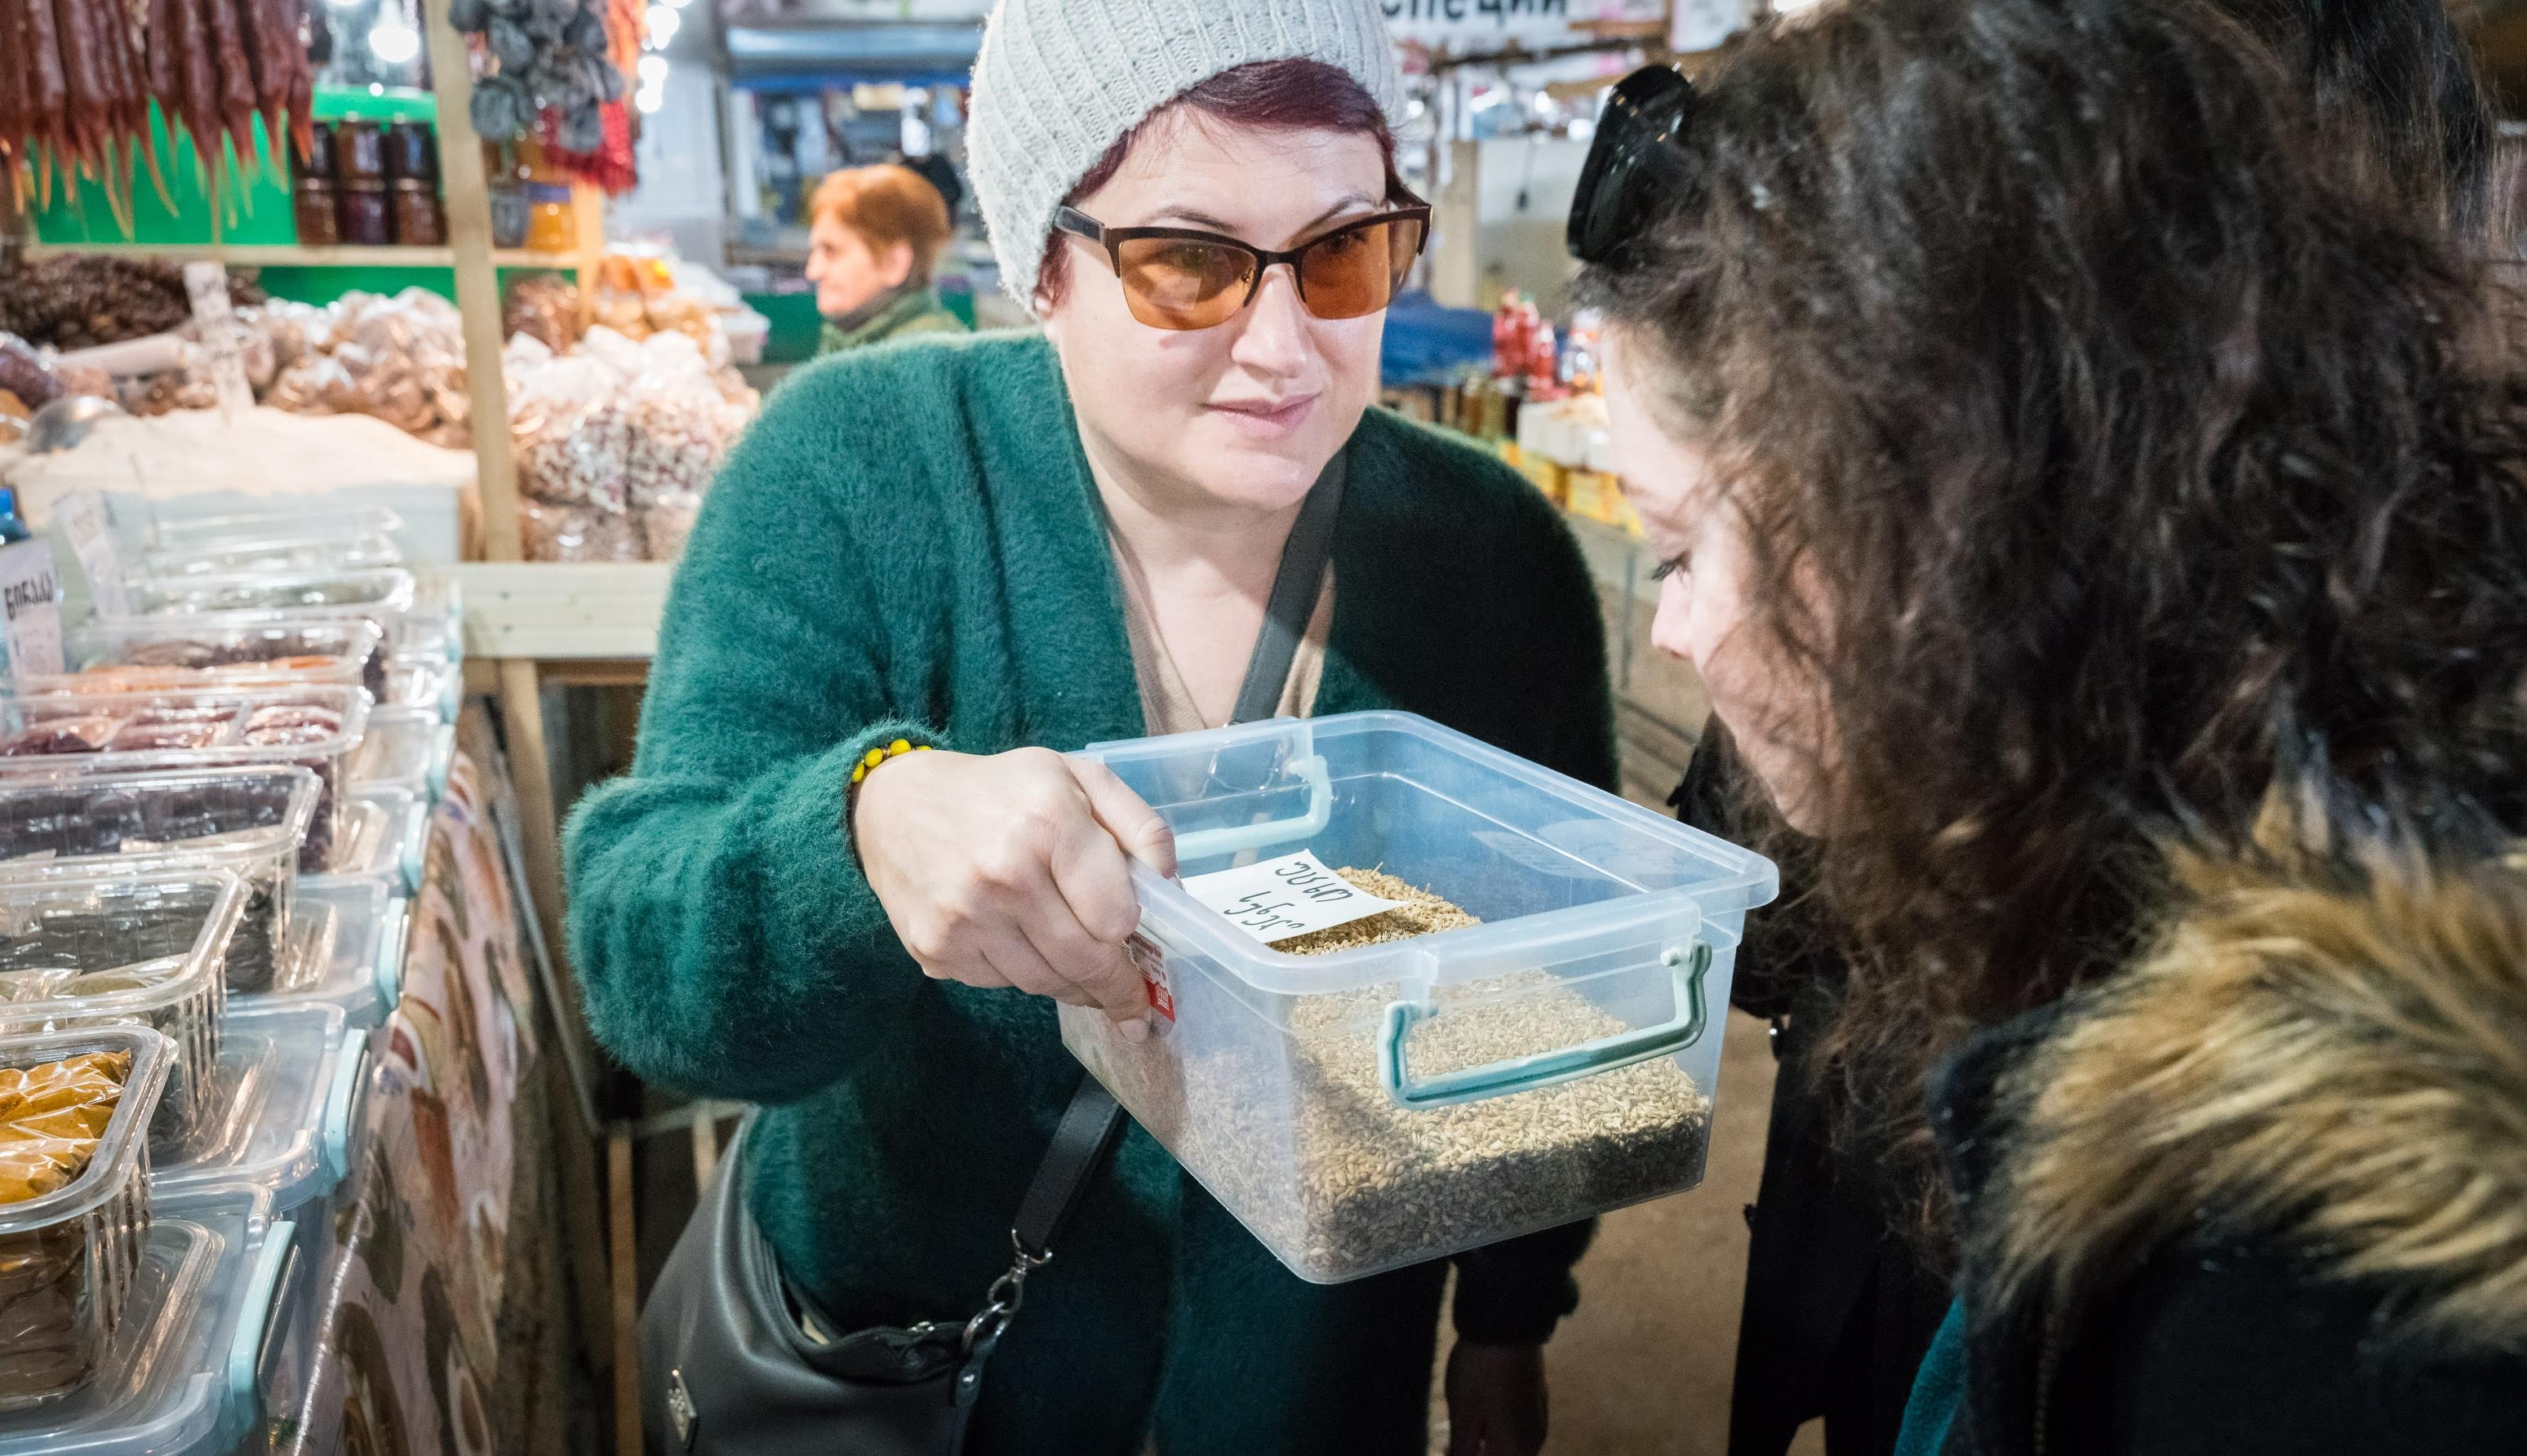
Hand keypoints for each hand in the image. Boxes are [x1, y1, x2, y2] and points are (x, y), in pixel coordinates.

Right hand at [853, 747, 1175, 1025]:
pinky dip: (1022, 973)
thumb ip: (1138, 825)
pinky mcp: (935, 947)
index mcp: (1048, 822)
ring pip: (1044, 983)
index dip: (1133, 934)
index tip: (1142, 944)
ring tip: (1088, 980)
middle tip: (1137, 1008)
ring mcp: (963, 916)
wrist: (893, 804)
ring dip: (1074, 987)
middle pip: (1084, 962)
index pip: (1116, 917)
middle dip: (1118, 989)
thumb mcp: (1077, 778)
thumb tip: (1170, 887)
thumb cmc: (1001, 791)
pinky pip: (1001, 983)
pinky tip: (1022, 945)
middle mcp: (1003, 873)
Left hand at [1445, 1342, 1548, 1455]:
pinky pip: (1515, 1429)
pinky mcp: (1537, 1401)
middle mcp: (1533, 1442)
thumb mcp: (1463, 1417)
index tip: (1444, 1448)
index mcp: (1516, 1451)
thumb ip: (1462, 1453)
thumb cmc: (1480, 1374)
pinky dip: (1495, 1430)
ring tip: (1457, 1428)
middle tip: (1446, 1442)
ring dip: (1484, 1444)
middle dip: (1473, 1452)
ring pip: (1508, 1447)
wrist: (1507, 1325)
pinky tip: (1479, 1413)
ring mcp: (1538, 1420)